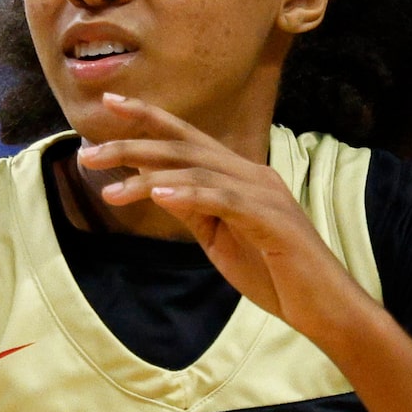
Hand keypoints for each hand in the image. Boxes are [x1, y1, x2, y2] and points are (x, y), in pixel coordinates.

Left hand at [76, 94, 373, 346]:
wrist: (323, 306)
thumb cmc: (273, 272)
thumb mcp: (219, 238)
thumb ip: (193, 209)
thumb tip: (157, 185)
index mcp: (240, 177)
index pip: (188, 139)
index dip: (149, 118)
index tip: (108, 105)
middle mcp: (252, 176)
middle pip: (186, 147)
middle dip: (133, 145)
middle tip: (89, 153)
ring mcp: (264, 195)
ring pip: (199, 170)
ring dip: (149, 177)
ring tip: (109, 188)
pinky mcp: (271, 220)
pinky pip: (225, 200)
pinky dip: (191, 194)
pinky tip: (159, 194)